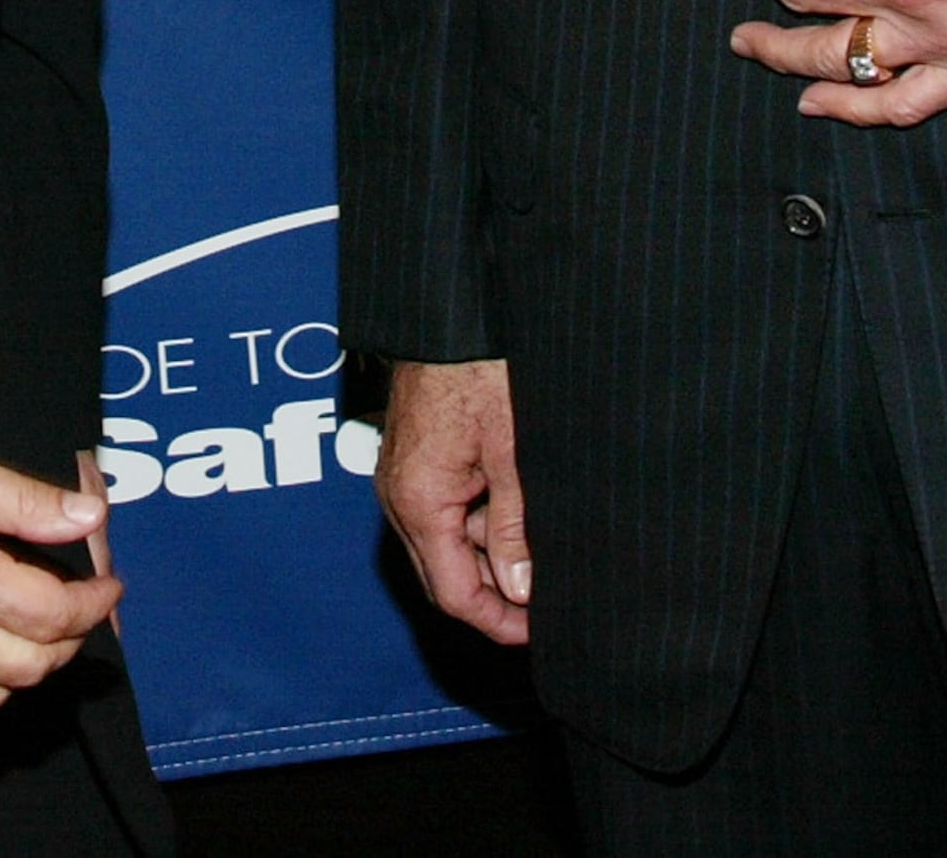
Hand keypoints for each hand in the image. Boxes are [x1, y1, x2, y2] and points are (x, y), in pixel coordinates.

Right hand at [377, 358, 529, 646]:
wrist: (447, 313)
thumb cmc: (478, 369)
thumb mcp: (512, 453)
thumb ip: (514, 526)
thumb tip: (520, 589)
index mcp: (419, 502)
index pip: (454, 595)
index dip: (498, 622)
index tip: (538, 632)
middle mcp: (400, 496)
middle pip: (444, 577)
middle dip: (495, 596)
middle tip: (546, 602)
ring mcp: (402, 478)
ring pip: (446, 545)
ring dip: (491, 555)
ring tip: (541, 547)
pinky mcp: (414, 459)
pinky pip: (443, 512)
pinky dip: (479, 522)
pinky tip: (517, 510)